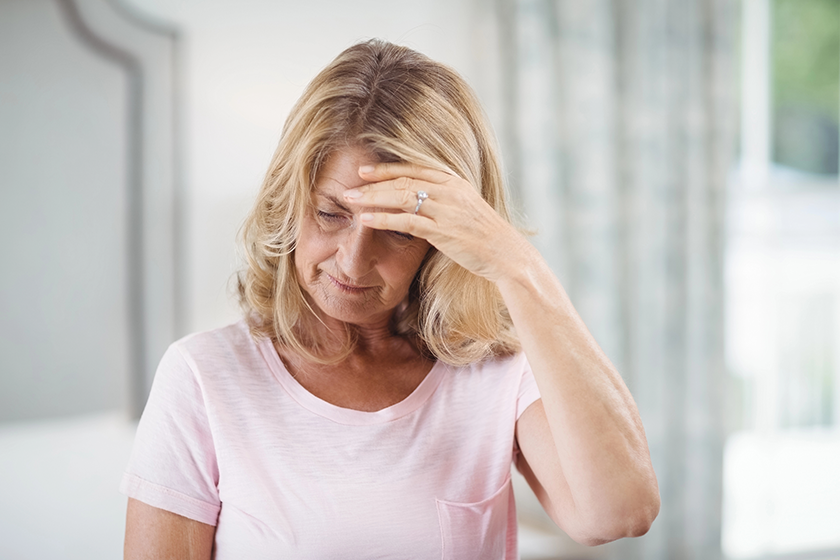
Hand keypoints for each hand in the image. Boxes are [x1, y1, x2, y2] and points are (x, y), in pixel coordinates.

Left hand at [343, 162, 531, 282]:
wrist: (506, 254)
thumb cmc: (486, 236)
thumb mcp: (466, 210)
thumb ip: (444, 201)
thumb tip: (422, 201)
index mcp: (454, 181)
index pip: (413, 169)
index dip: (386, 169)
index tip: (364, 171)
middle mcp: (449, 190)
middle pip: (402, 180)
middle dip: (372, 183)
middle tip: (348, 187)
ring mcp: (446, 209)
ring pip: (400, 196)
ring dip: (371, 198)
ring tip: (349, 200)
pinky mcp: (443, 230)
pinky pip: (405, 221)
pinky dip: (382, 218)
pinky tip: (364, 220)